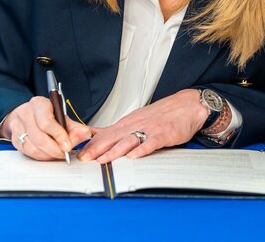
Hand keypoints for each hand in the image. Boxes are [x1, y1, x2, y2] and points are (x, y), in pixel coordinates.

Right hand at [1, 96, 92, 160]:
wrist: (28, 114)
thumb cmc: (46, 115)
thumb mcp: (62, 117)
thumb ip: (74, 127)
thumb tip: (85, 134)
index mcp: (39, 104)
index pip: (46, 122)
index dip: (58, 136)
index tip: (68, 146)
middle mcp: (26, 113)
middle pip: (39, 137)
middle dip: (54, 149)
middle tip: (64, 153)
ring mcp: (18, 126)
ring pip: (32, 147)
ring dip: (48, 154)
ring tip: (58, 154)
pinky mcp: (14, 138)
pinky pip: (28, 152)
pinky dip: (40, 156)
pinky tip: (48, 154)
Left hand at [77, 89, 206, 163]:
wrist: (185, 105)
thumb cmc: (161, 115)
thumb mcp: (135, 120)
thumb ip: (118, 130)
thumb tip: (96, 136)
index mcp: (127, 123)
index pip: (104, 133)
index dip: (91, 144)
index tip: (79, 153)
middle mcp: (135, 125)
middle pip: (112, 137)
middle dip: (96, 148)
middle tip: (84, 159)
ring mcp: (149, 129)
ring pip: (128, 140)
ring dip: (114, 151)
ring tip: (103, 160)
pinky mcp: (163, 134)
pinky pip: (150, 142)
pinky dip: (142, 150)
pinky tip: (134, 156)